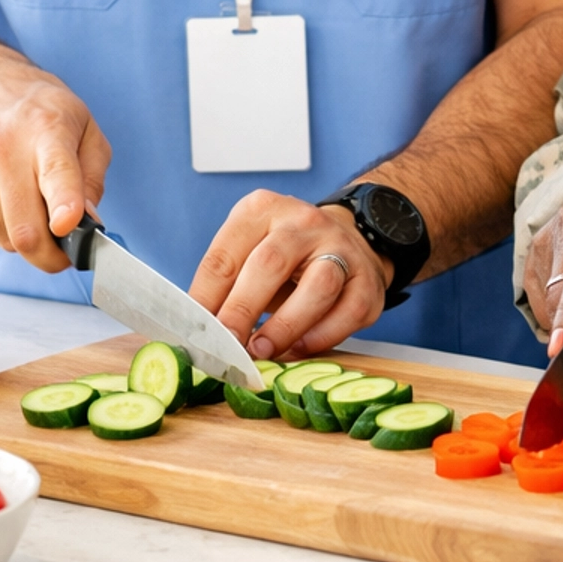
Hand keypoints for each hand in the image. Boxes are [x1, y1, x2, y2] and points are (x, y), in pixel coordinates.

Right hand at [0, 53, 110, 272]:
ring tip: (32, 206)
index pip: (56, 172)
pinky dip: (2, 230)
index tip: (67, 225)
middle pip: (26, 229)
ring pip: (6, 239)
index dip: (64, 205)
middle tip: (65, 253)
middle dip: (51, 256)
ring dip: (26, 238)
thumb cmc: (38, 110)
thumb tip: (87, 222)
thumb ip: (93, 177)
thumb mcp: (84, 127)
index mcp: (47, 129)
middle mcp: (3, 149)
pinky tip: (6, 200)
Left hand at [189, 194, 392, 359]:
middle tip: (226, 346)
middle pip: (270, 264)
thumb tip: (197, 333)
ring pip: (319, 286)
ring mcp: (340, 247)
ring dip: (286, 326)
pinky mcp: (368, 280)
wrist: (347, 238)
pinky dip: (321, 337)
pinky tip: (298, 348)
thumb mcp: (249, 253)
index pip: (225, 256)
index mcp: (262, 210)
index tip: (195, 334)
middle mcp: (303, 222)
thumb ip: (225, 286)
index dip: (206, 299)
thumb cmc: (285, 256)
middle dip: (242, 310)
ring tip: (263, 350)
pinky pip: (348, 312)